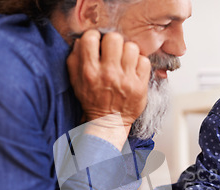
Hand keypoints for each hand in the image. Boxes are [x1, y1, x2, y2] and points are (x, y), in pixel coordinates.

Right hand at [67, 30, 150, 147]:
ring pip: (132, 47)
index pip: (91, 38)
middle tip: (113, 51)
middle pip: (114, 38)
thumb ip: (75, 59)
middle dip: (113, 42)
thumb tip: (81, 40)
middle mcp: (108, 74)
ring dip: (128, 52)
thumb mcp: (76, 81)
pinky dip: (140, 63)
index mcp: (90, 71)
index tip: (97, 43)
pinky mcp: (140, 86)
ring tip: (125, 60)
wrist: (108, 122)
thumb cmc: (92, 101)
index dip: (94, 37)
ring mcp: (126, 80)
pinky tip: (134, 69)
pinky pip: (144, 61)